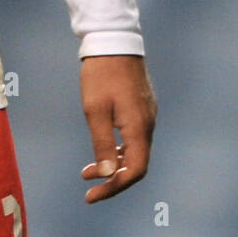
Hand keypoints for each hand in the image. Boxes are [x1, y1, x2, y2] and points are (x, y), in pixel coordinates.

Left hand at [79, 54, 156, 202]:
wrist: (113, 41)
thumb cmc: (101, 74)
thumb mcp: (95, 110)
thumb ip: (102, 144)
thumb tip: (108, 175)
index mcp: (139, 128)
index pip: (134, 171)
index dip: (115, 188)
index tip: (92, 195)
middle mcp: (148, 124)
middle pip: (136, 164)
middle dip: (113, 179)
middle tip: (89, 187)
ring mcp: (147, 114)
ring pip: (135, 151)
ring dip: (114, 164)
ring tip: (88, 170)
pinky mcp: (142, 106)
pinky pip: (135, 137)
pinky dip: (119, 149)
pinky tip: (103, 148)